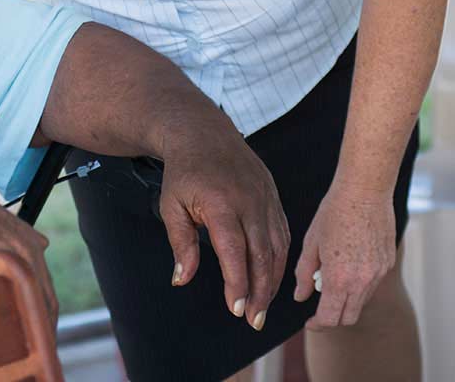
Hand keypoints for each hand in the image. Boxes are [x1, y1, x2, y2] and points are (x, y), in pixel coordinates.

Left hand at [159, 131, 288, 330]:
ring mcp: (265, 197)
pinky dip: (280, 259)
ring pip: (278, 247)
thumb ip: (180, 243)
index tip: (235, 310)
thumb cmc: (183, 171)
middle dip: (260, 292)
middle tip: (253, 320)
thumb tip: (182, 279)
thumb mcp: (171, 205)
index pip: (234, 251)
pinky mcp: (273, 195)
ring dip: (273, 280)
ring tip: (262, 306)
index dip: (237, 283)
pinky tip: (271, 277)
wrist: (202, 133)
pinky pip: (283, 233)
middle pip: (262, 255)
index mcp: (221, 203)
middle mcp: (249, 201)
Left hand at [293, 181, 395, 327]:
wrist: (364, 192)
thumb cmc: (333, 212)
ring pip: (361, 301)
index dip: (317, 325)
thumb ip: (304, 272)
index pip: (330, 317)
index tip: (308, 322)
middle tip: (318, 305)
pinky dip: (358, 284)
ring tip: (331, 274)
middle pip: (348, 316)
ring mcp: (378, 274)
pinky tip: (348, 262)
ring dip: (346, 299)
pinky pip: (371, 284)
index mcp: (340, 277)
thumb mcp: (311, 242)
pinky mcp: (387, 264)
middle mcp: (362, 281)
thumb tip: (300, 296)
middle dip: (332, 317)